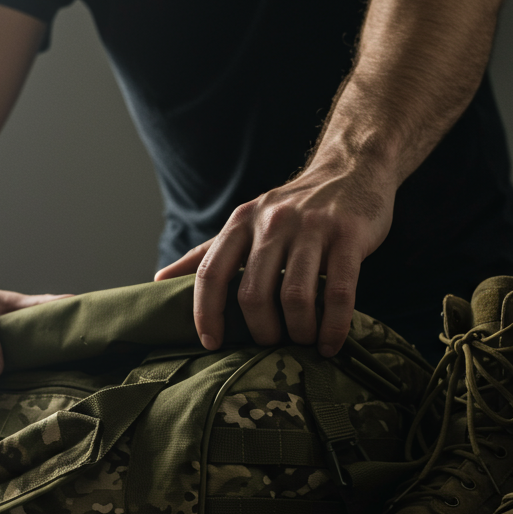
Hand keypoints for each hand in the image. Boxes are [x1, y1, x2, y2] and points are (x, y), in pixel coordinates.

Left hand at [155, 156, 394, 356]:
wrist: (353, 168)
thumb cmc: (296, 208)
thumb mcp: (248, 221)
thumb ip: (207, 253)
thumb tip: (158, 280)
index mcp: (242, 221)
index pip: (210, 273)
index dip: (205, 313)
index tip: (212, 343)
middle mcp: (273, 222)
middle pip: (252, 294)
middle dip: (261, 331)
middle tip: (272, 344)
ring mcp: (312, 228)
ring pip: (294, 297)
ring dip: (298, 332)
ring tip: (303, 343)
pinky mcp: (348, 236)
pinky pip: (337, 293)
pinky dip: (333, 327)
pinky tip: (330, 344)